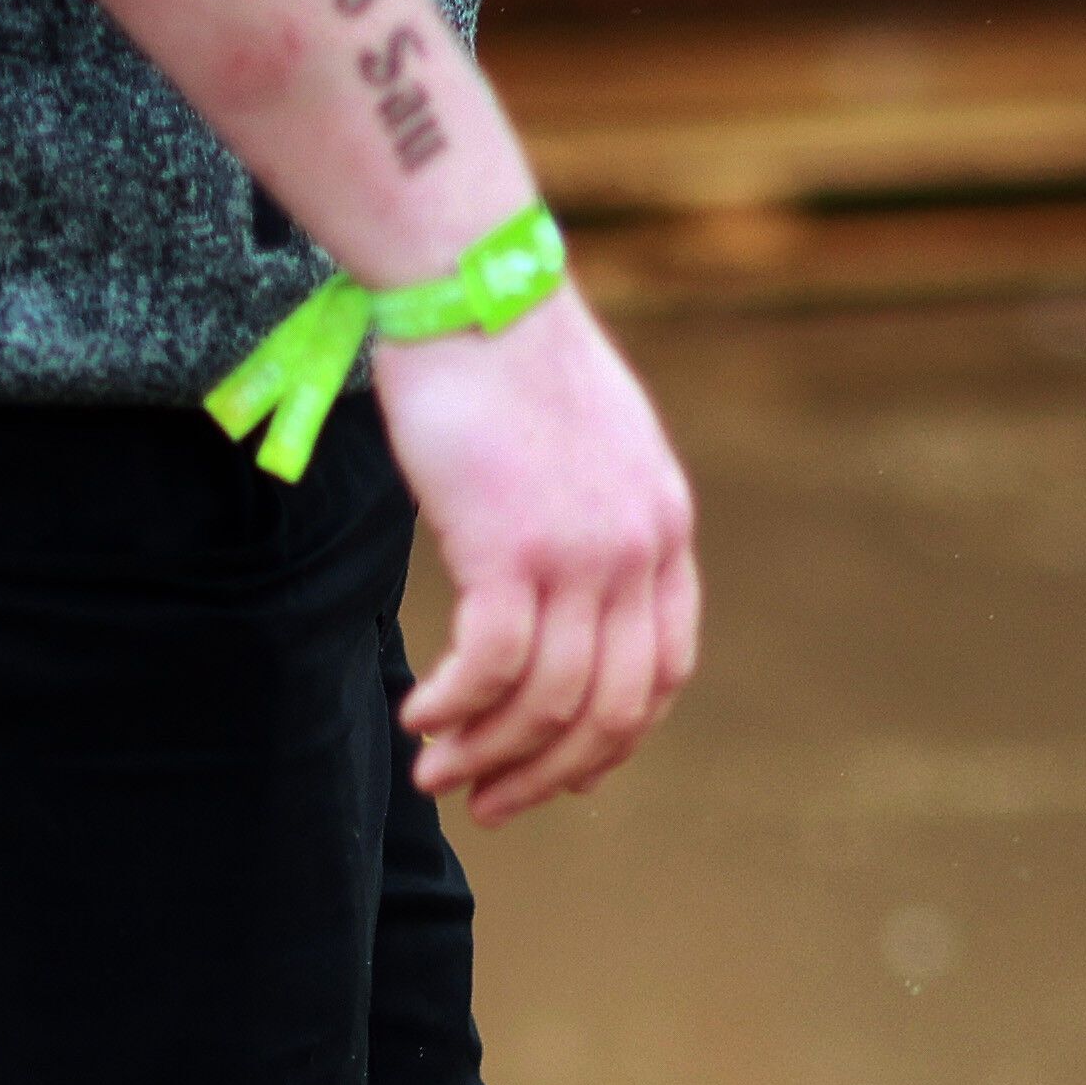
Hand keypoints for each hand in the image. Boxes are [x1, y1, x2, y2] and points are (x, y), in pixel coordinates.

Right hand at [374, 288, 701, 819]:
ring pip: (548, 702)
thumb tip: (564, 596)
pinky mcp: (512, 546)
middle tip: (490, 803)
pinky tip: (421, 714)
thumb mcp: (585, 446)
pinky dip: (455, 707)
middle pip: (612, 710)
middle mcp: (639, 549)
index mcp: (665, 528)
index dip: (613, 741)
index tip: (561, 774)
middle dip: (549, 774)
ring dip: (488, 752)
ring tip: (436, 771)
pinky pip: (492, 667)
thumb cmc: (509, 358)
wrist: (472, 281)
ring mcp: (582, 552)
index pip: (663, 672)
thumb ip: (595, 523)